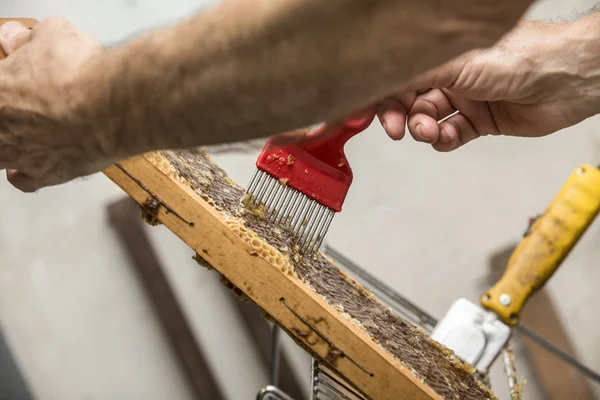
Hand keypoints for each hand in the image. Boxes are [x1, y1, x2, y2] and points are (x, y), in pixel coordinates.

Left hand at [0, 19, 105, 191]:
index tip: (19, 71)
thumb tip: (19, 39)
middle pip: (0, 123)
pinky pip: (24, 180)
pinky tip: (28, 168)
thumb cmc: (82, 75)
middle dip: (10, 112)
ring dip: (9, 142)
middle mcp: (0, 127)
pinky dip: (25, 173)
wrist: (111, 107)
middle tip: (25, 103)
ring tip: (20, 134)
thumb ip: (30, 39)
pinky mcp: (46, 174)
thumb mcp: (53, 35)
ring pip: (1, 152)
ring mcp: (19, 153)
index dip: (12, 78)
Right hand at [378, 18, 599, 151]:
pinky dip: (447, 140)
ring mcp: (468, 99)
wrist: (566, 80)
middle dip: (402, 116)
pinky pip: (453, 135)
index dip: (386, 95)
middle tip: (399, 129)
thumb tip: (382, 81)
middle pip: (412, 101)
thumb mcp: (457, 63)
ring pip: (430, 120)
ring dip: (426, 129)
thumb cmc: (522, 57)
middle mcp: (453, 76)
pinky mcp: (482, 121)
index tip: (373, 113)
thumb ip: (417, 75)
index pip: (403, 77)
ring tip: (432, 131)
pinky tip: (450, 136)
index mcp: (444, 55)